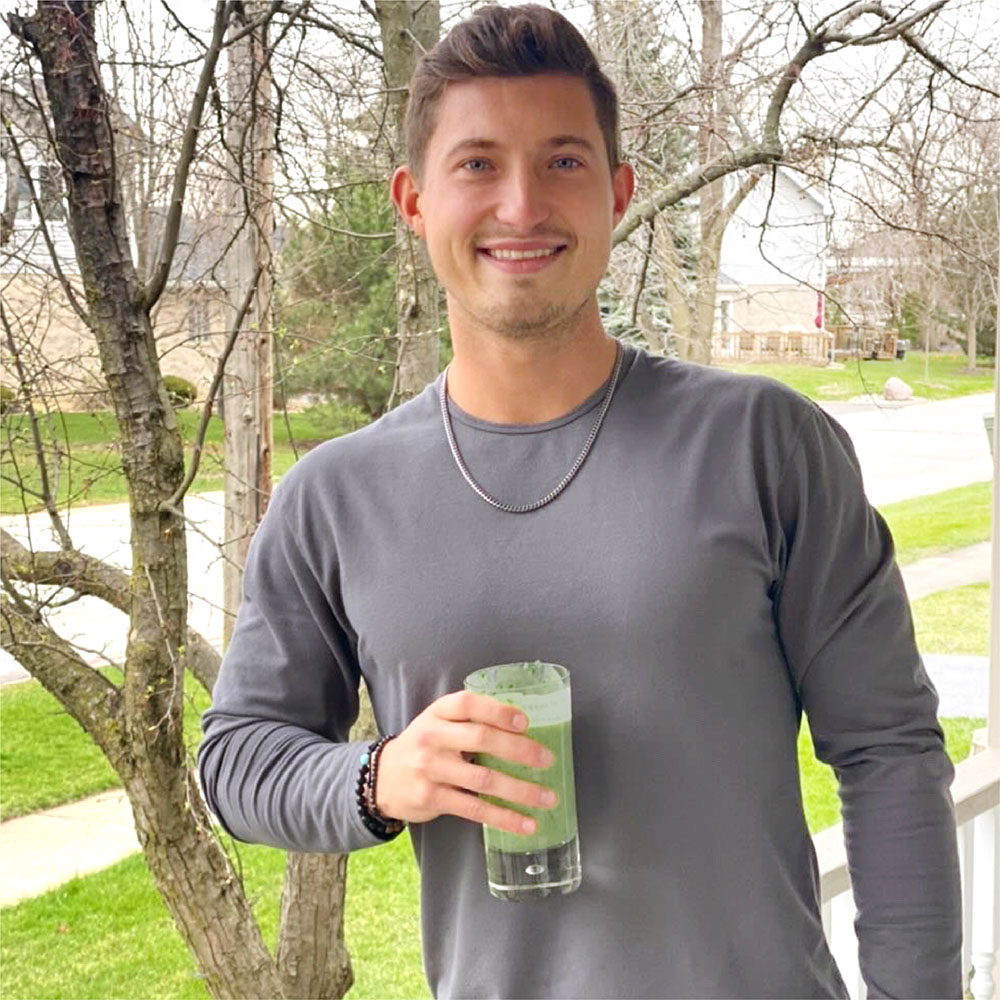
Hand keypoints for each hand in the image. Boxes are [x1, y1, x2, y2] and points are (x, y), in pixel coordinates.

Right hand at [375, 690, 556, 835]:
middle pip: (481, 739)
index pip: (468, 704)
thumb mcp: (437, 723)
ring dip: (520, 790)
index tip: (525, 722)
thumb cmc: (424, 746)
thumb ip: (469, 721)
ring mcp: (431, 769)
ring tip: (547, 798)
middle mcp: (432, 737)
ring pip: (483, 779)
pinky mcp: (432, 798)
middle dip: (519, 750)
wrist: (382, 778)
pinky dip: (503, 817)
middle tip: (547, 760)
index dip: (498, 711)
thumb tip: (522, 730)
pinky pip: (474, 808)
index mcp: (437, 713)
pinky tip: (525, 823)